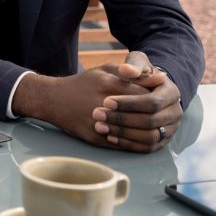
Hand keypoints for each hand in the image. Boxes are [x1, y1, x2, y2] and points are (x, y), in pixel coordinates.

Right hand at [13, 66, 150, 147]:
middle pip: (141, 115)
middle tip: (162, 114)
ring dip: (148, 131)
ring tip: (155, 126)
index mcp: (107, 84)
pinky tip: (142, 137)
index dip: (156, 97)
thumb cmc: (83, 83)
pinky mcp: (95, 138)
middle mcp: (103, 105)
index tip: (162, 98)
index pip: (144, 94)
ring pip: (134, 134)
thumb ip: (133, 72)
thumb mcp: (106, 70)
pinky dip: (135, 142)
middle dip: (154, 116)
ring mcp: (99, 124)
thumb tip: (161, 78)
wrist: (54, 100)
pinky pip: (123, 145)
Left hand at [91, 51, 182, 152]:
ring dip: (123, 133)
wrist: (146, 89)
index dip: (129, 103)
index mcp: (172, 93)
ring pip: (149, 137)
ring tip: (100, 126)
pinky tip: (109, 137)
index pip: (152, 102)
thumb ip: (133, 66)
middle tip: (97, 114)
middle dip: (122, 119)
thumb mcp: (137, 63)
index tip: (106, 101)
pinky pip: (146, 147)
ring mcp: (170, 128)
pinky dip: (128, 143)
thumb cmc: (139, 74)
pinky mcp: (162, 141)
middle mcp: (175, 112)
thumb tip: (127, 70)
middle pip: (150, 121)